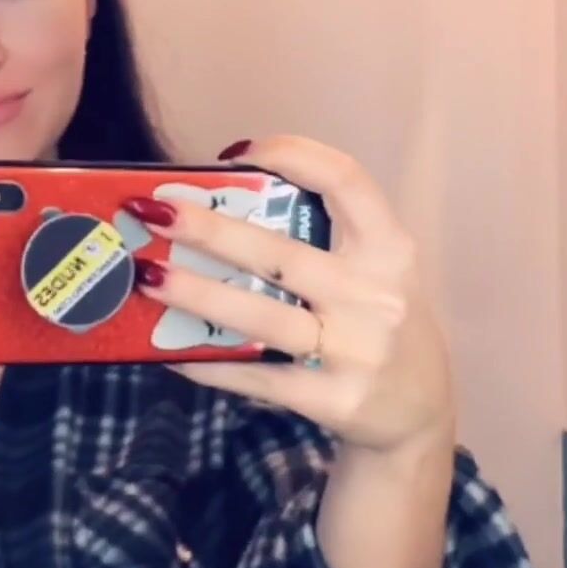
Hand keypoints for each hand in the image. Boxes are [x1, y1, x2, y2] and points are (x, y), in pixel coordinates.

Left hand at [124, 136, 453, 457]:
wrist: (419, 414)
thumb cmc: (380, 326)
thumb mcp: (377, 273)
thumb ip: (324, 240)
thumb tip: (223, 207)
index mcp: (388, 249)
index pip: (346, 180)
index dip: (292, 155)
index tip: (237, 153)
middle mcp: (375, 295)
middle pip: (282, 254)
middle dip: (211, 231)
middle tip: (155, 214)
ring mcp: (354, 351)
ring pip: (262, 316)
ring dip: (198, 295)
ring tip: (147, 278)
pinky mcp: (332, 400)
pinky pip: (257, 378)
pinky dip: (208, 363)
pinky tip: (167, 350)